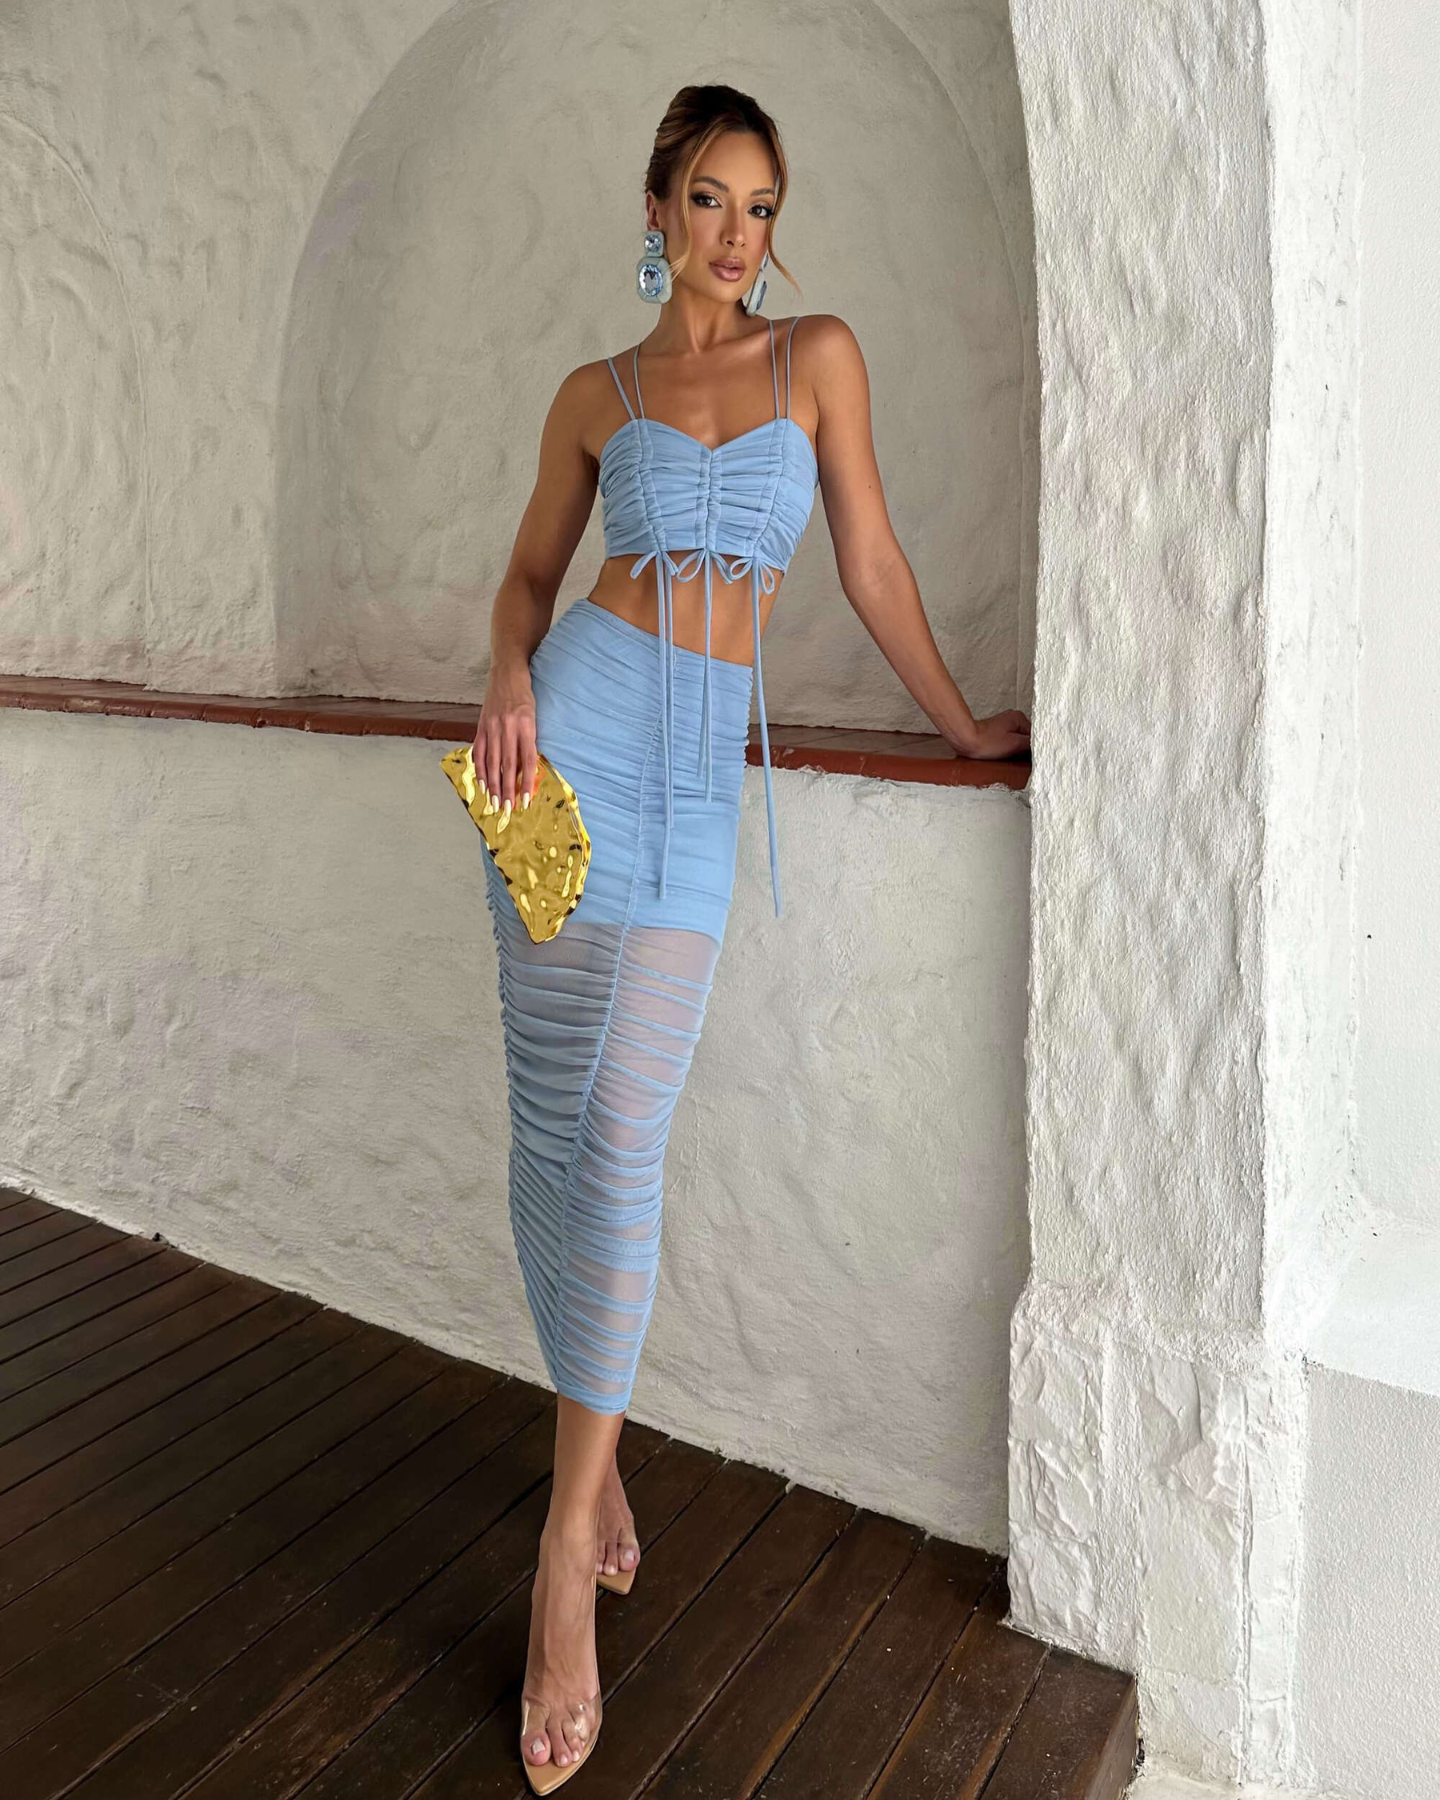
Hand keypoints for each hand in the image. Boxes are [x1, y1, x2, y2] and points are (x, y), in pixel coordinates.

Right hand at [473, 661, 538, 815]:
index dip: (525, 782)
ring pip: (491, 762)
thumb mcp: (534, 716)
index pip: (526, 760)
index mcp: (526, 725)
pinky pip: (479, 752)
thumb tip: (529, 770)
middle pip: (507, 764)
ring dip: (493, 785)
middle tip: (509, 809)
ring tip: (495, 803)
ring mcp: (492, 726)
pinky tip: (482, 784)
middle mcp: (507, 726)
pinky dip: (480, 770)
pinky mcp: (481, 726)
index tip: (526, 800)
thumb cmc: (525, 696)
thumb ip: (530, 741)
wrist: (506, 672)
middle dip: (507, 789)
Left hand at [949, 709, 1030, 760]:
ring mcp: (1005, 726)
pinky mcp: (998, 734)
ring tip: (1010, 757)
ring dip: (1017, 751)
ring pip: (1018, 741)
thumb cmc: (986, 742)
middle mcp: (1013, 719)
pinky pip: (1009, 743)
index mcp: (1019, 718)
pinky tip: (1005, 756)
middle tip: (1019, 758)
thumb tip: (1042, 746)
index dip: (1034, 749)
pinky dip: (1009, 750)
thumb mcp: (1015, 744)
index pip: (1035, 736)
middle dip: (1026, 750)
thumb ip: (1031, 744)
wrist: (966, 741)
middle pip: (1027, 738)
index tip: (1032, 758)